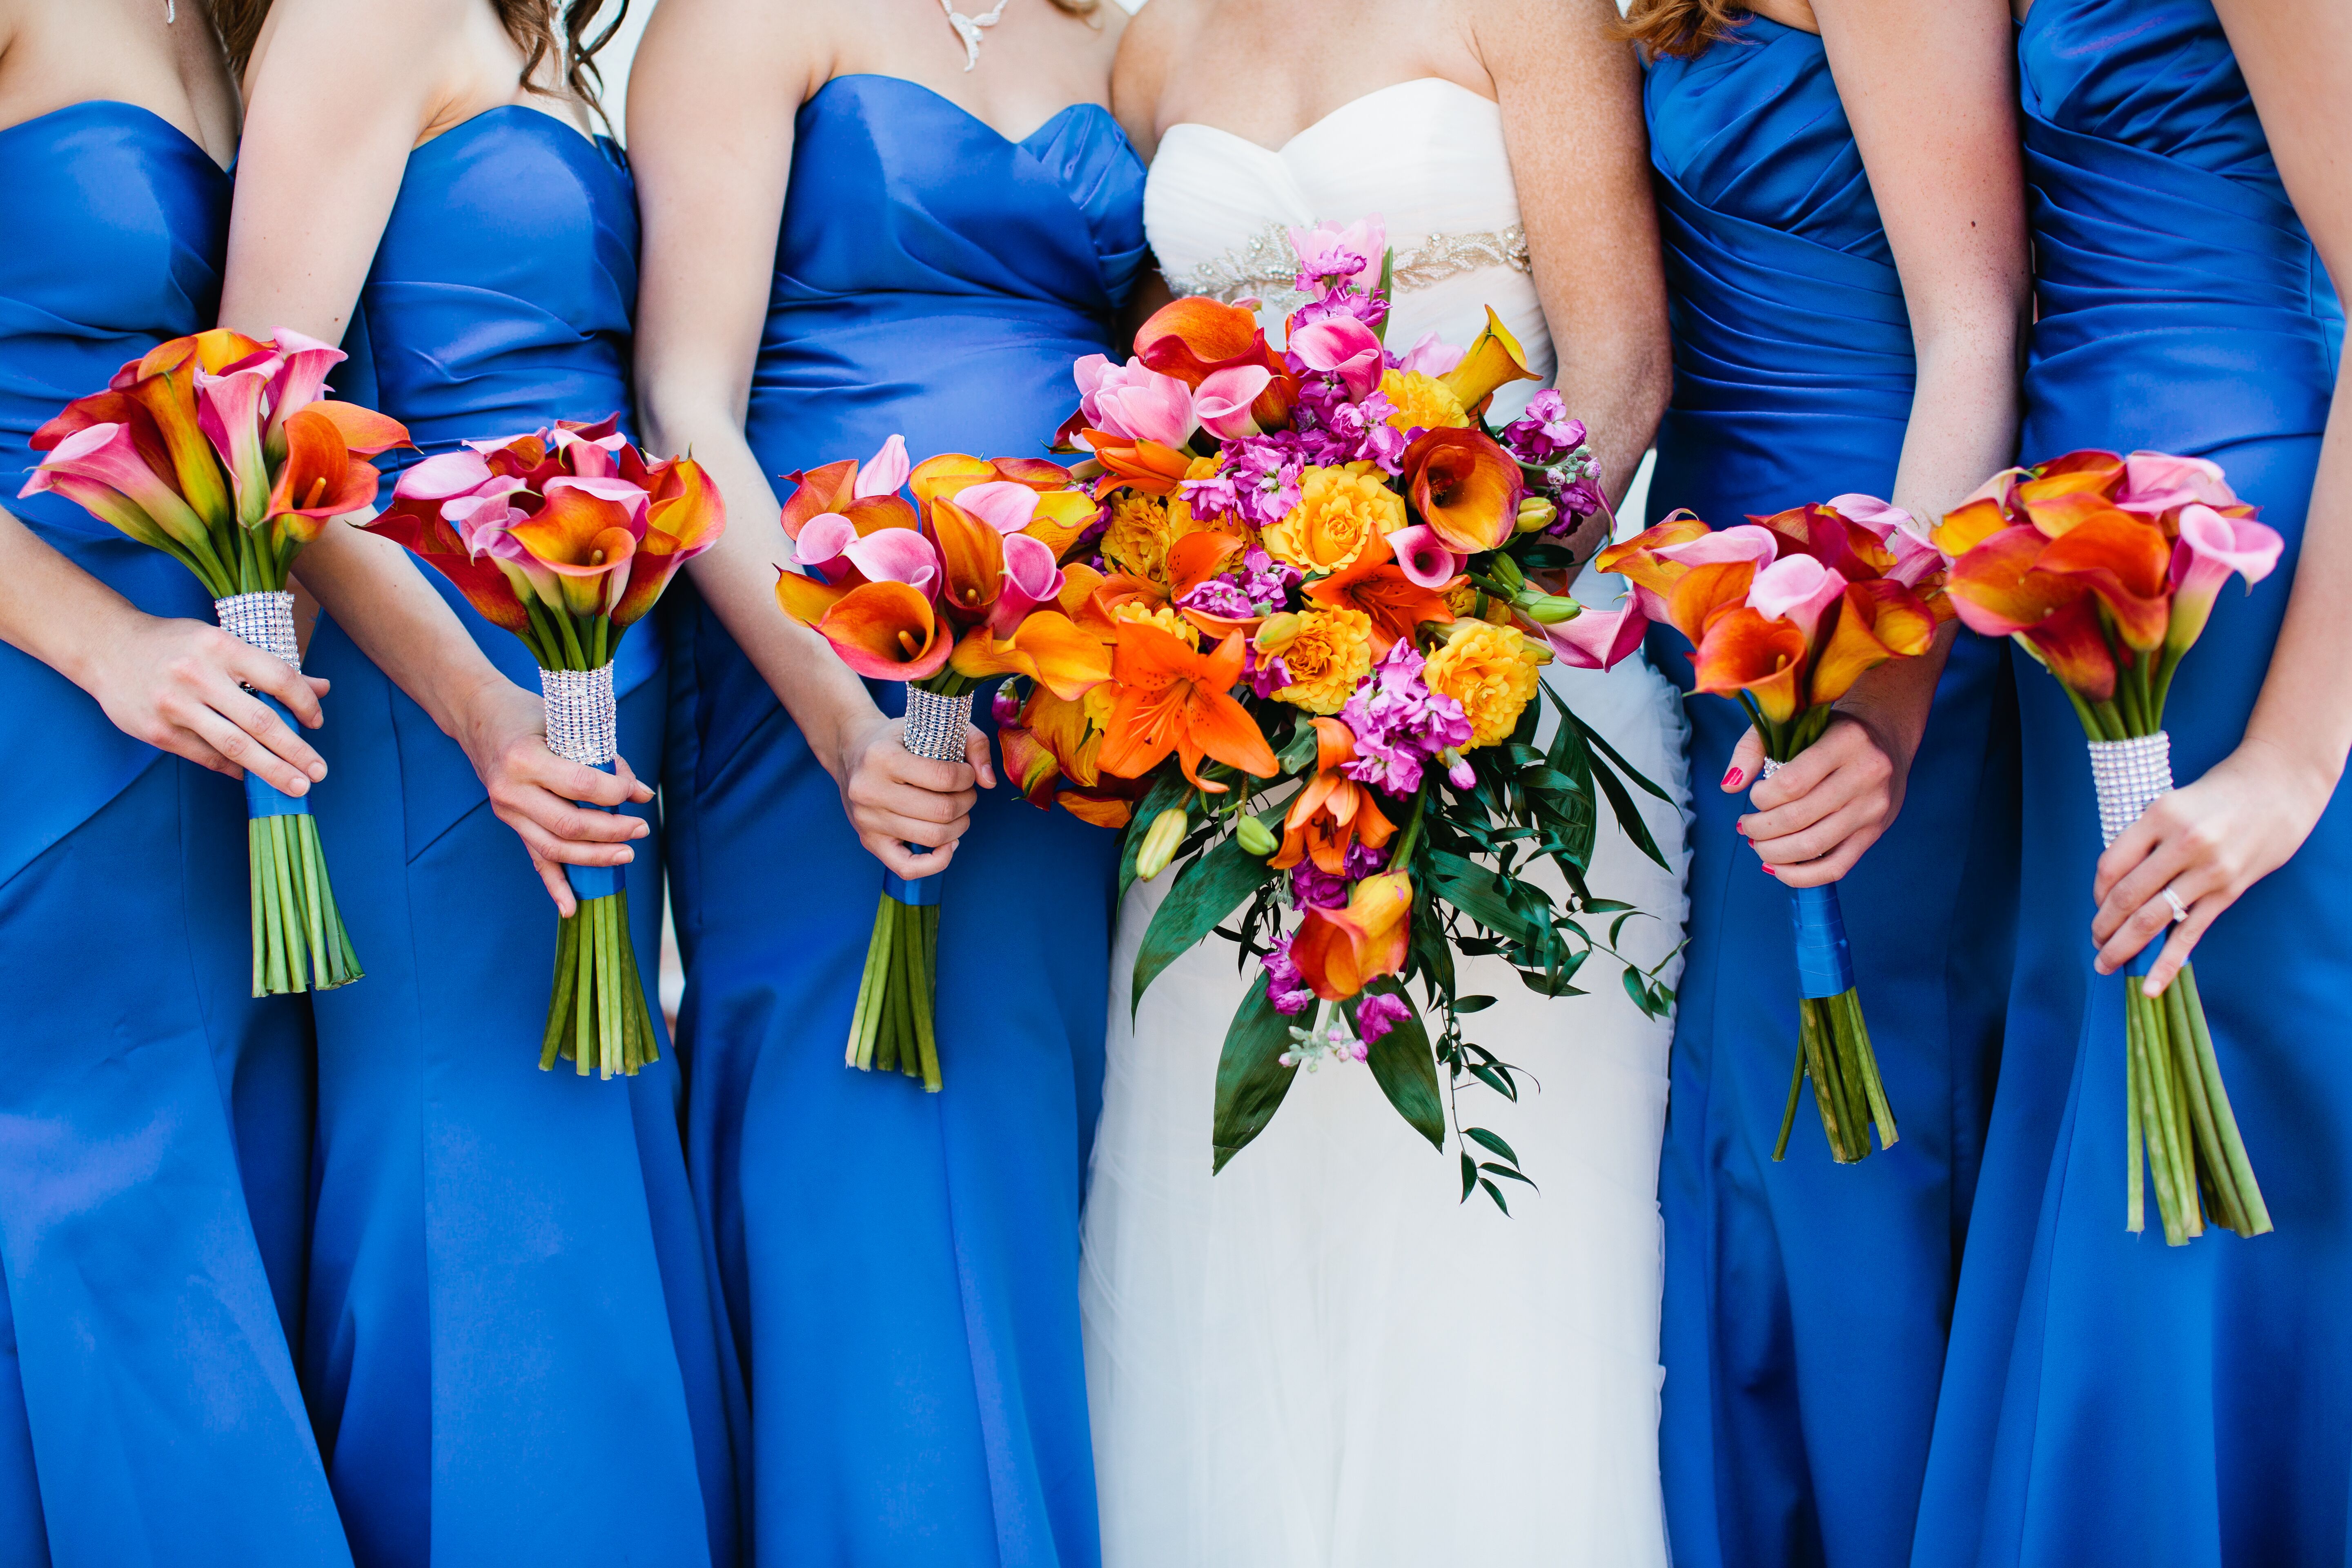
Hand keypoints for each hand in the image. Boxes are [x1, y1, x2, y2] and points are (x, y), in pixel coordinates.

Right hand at [83, 613, 332, 795]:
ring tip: (296, 786)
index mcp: (221, 647)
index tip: (316, 723)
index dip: (305, 704)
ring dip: (272, 770)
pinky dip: (234, 769)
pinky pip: (207, 757)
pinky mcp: (157, 731)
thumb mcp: (221, 642)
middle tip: (319, 773)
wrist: (106, 647)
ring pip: (236, 746)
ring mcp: (175, 706)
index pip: (279, 679)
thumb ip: (269, 667)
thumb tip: (322, 688)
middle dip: (296, 751)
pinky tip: (251, 776)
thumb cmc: (175, 645)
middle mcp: (198, 676)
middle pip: (261, 722)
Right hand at [457, 678, 652, 915]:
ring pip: (554, 848)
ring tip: (627, 854)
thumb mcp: (564, 722)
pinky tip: (571, 907)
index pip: (579, 785)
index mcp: (524, 759)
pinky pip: (535, 858)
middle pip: (568, 825)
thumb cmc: (527, 714)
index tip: (638, 792)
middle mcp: (511, 791)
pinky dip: (554, 885)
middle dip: (611, 831)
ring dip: (594, 857)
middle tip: (642, 829)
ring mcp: (507, 811)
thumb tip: (641, 792)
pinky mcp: (510, 823)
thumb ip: (600, 755)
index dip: (615, 792)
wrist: (477, 715)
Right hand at [828, 708, 996, 880]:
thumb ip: (972, 742)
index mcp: (882, 757)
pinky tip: (948, 843)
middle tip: (965, 793)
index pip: (944, 778)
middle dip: (967, 802)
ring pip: (932, 837)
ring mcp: (867, 820)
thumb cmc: (898, 739)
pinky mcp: (869, 841)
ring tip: (958, 811)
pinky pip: (907, 868)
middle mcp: (869, 790)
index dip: (968, 777)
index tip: (967, 773)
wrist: (851, 751)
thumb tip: (989, 782)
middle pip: (941, 811)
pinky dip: (936, 862)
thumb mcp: (932, 726)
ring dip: (959, 826)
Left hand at [1727, 711, 1905, 887]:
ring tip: (1757, 844)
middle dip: (1760, 829)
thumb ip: (1752, 747)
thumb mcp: (1791, 722)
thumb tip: (1729, 785)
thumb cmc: (1828, 730)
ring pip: (1813, 846)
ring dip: (1773, 853)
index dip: (1762, 798)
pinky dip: (1801, 876)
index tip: (1754, 795)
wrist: (1885, 738)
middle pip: (1798, 818)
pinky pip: (1836, 867)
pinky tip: (1777, 869)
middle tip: (1745, 826)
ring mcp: (1873, 808)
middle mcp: (1866, 775)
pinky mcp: (1875, 833)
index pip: (1791, 784)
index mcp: (1846, 741)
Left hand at [2091, 737, 2330, 992]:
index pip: (2111, 865)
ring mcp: (2208, 871)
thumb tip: (2112, 887)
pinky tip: (2150, 985)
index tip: (2096, 905)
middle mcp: (2184, 844)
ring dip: (2124, 946)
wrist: (2278, 789)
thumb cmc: (2215, 796)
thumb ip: (2142, 840)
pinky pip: (2190, 934)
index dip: (2096, 892)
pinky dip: (2167, 963)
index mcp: (2160, 815)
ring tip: (2106, 962)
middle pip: (2127, 897)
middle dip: (2104, 926)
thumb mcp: (2169, 804)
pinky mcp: (2228, 892)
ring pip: (2152, 919)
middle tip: (2094, 943)